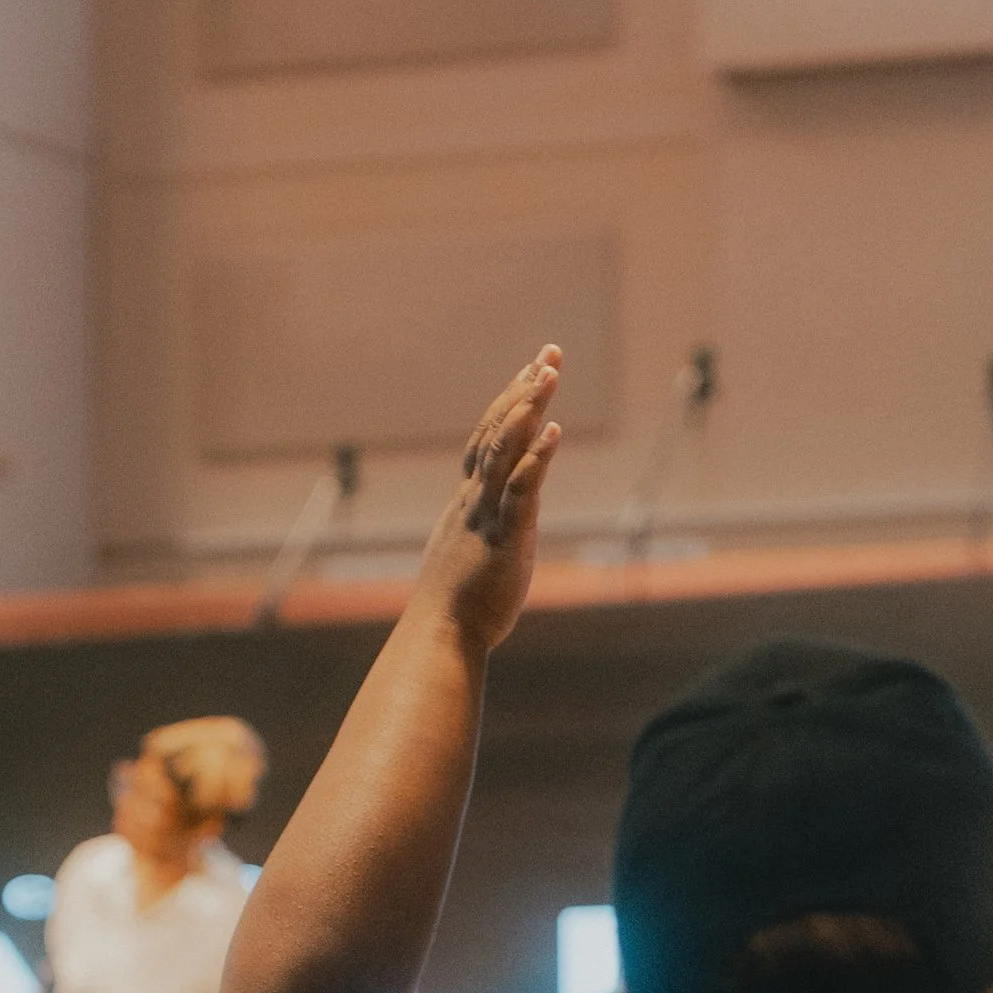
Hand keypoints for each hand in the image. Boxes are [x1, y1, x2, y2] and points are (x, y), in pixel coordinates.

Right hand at [418, 348, 562, 655]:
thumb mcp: (467, 561)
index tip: (529, 373)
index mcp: (467, 504)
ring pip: (506, 453)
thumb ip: (480, 538)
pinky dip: (537, 459)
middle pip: (497, 434)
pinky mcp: (506, 538)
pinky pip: (521, 492)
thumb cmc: (454, 610)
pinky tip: (553, 432)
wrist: (439, 637)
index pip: (486, 443)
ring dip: (528, 410)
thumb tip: (490, 538)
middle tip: (548, 354)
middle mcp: (475, 500)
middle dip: (524, 392)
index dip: (508, 406)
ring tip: (548, 374)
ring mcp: (488, 516)